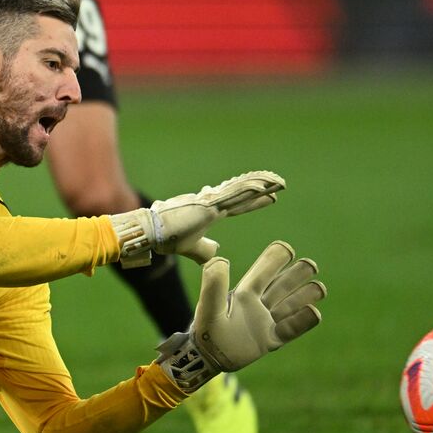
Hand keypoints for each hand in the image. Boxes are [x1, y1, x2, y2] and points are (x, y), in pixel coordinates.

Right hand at [111, 170, 284, 266]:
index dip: (254, 201)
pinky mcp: (207, 204)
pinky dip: (249, 189)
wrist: (151, 232)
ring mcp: (210, 201)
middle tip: (281, 182)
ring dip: (262, 183)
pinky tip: (264, 186)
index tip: (270, 196)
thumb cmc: (165, 239)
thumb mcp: (191, 248)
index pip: (237, 204)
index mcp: (208, 212)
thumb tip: (218, 251)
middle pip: (243, 192)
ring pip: (241, 189)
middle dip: (263, 187)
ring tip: (280, 181)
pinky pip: (233, 194)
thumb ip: (204, 249)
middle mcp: (211, 202)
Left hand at [157, 241, 325, 391]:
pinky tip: (314, 312)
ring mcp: (266, 322)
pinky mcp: (270, 340)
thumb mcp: (209, 307)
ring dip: (305, 295)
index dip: (276, 258)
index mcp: (245, 293)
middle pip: (283, 285)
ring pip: (291, 304)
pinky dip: (302, 321)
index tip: (287, 249)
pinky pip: (291, 330)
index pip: (264, 270)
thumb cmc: (205, 331)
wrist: (206, 359)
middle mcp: (258, 304)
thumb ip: (213, 285)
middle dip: (297, 274)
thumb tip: (221, 259)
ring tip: (320, 288)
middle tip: (311, 265)